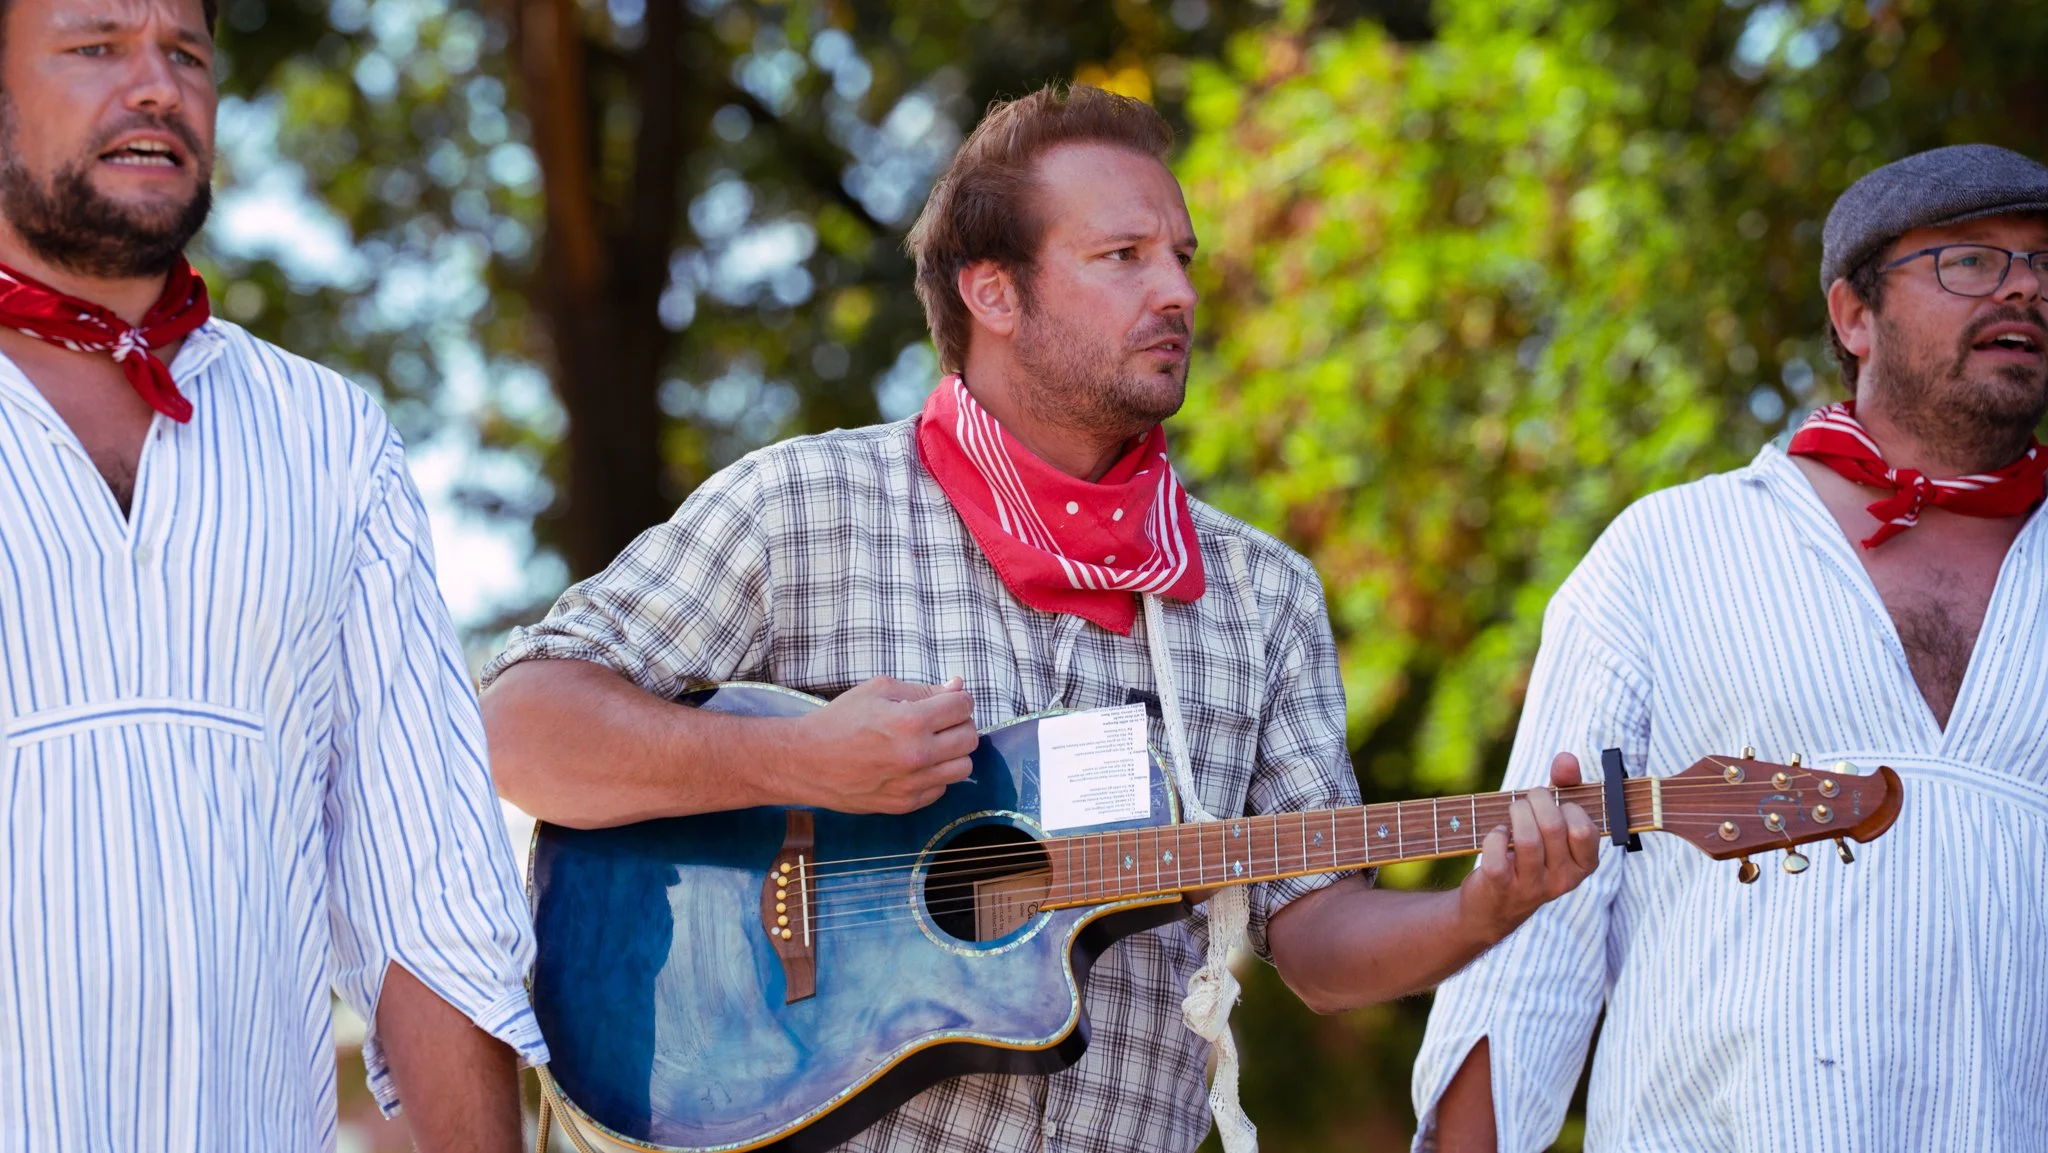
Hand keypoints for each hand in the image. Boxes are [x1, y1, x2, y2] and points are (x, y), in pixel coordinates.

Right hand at [790, 676, 978, 813]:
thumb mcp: (879, 690)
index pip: (963, 706)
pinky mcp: (906, 804)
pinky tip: (915, 765)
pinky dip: (935, 775)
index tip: (949, 700)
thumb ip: (923, 689)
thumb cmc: (839, 721)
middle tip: (940, 721)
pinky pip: (942, 789)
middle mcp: (917, 755)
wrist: (806, 761)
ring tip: (931, 744)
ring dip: (953, 753)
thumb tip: (957, 687)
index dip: (959, 698)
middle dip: (959, 724)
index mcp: (911, 721)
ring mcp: (913, 784)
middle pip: (970, 738)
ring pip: (963, 767)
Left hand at [1456, 752, 1599, 943]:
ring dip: (1516, 813)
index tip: (1557, 802)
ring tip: (1513, 811)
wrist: (1494, 904)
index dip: (1568, 806)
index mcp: (1584, 864)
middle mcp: (1563, 879)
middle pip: (1553, 827)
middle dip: (1537, 800)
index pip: (1584, 829)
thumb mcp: (1554, 821)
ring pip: (1527, 839)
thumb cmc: (1530, 852)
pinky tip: (1498, 834)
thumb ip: (1565, 787)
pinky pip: (1497, 854)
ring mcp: (1532, 886)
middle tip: (1528, 798)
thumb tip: (1566, 758)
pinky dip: (1494, 835)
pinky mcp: (1501, 887)